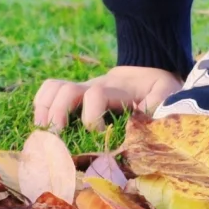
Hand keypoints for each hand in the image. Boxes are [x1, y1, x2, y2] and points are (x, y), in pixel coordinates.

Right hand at [32, 64, 183, 131]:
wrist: (150, 70)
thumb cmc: (159, 89)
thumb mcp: (168, 93)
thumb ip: (160, 104)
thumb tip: (146, 120)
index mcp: (118, 88)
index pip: (96, 94)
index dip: (92, 115)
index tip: (99, 134)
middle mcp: (95, 85)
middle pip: (66, 89)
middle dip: (58, 113)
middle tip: (56, 138)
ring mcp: (82, 89)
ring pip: (53, 88)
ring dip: (44, 109)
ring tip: (43, 134)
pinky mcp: (75, 95)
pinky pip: (49, 92)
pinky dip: (40, 107)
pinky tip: (42, 128)